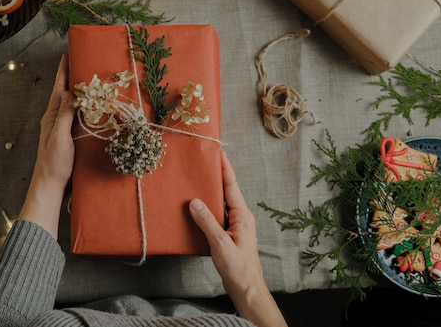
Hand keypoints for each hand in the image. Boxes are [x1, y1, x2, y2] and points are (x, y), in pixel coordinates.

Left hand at [19, 54, 75, 237]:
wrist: (50, 186)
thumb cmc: (53, 164)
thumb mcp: (59, 137)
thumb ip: (64, 115)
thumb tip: (69, 92)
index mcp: (51, 117)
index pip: (58, 89)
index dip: (63, 72)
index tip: (67, 55)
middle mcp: (56, 120)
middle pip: (65, 94)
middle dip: (72, 77)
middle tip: (83, 62)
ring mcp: (62, 129)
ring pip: (72, 106)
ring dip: (80, 92)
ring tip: (91, 80)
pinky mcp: (70, 139)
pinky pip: (78, 118)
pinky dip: (85, 109)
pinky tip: (93, 108)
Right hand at [189, 151, 286, 326]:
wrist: (247, 288)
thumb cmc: (238, 267)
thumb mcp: (220, 243)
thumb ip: (207, 221)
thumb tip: (194, 201)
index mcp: (242, 215)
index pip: (231, 186)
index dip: (225, 168)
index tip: (219, 152)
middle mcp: (240, 217)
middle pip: (226, 192)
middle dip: (215, 177)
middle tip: (202, 162)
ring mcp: (235, 226)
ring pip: (220, 204)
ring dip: (209, 193)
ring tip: (196, 181)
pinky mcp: (228, 234)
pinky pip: (217, 216)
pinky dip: (207, 209)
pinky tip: (195, 209)